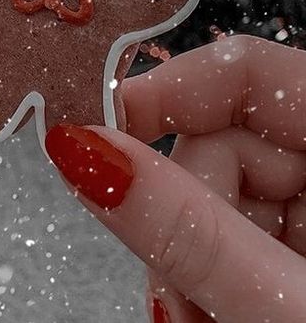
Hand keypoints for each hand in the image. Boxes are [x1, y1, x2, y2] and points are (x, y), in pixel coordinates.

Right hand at [46, 36, 305, 322]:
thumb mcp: (291, 312)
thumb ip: (192, 235)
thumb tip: (88, 152)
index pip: (250, 73)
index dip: (167, 91)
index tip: (100, 130)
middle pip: (222, 146)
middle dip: (178, 218)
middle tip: (170, 302)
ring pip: (220, 202)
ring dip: (188, 264)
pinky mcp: (305, 260)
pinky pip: (237, 244)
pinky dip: (210, 284)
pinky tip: (208, 318)